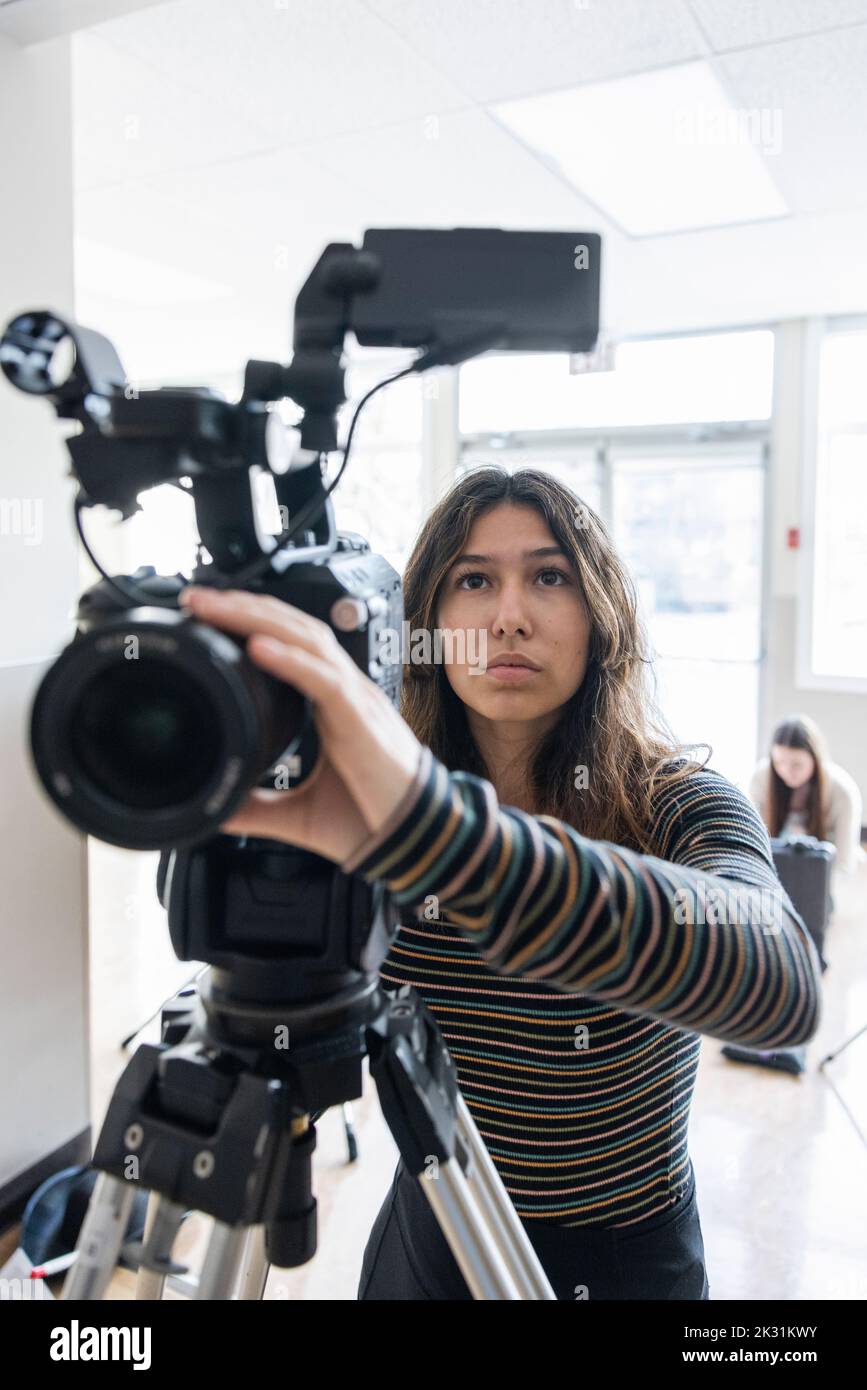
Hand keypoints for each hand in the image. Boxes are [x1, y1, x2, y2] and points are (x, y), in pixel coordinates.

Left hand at [178, 586, 422, 862]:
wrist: (415, 842)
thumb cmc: (371, 820)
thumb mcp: (297, 814)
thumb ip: (257, 808)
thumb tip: (216, 810)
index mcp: (332, 702)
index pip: (290, 643)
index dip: (250, 622)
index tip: (205, 616)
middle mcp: (345, 690)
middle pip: (294, 628)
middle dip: (245, 607)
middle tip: (197, 597)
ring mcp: (355, 700)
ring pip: (308, 642)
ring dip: (259, 619)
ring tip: (217, 607)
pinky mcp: (361, 722)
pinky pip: (325, 681)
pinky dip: (291, 661)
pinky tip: (258, 648)